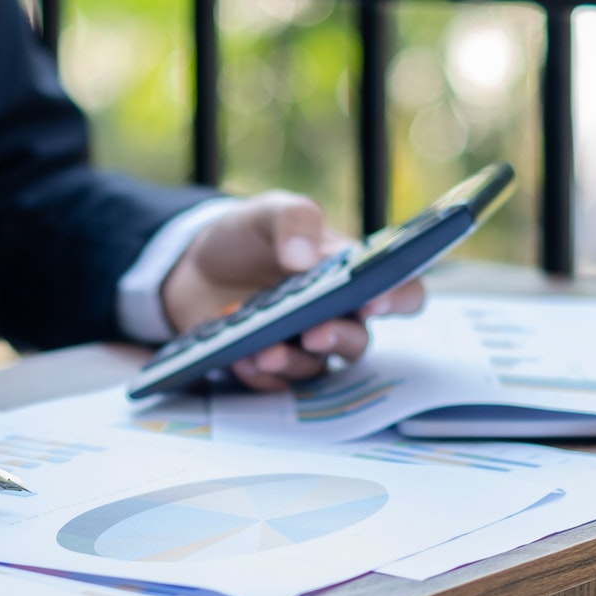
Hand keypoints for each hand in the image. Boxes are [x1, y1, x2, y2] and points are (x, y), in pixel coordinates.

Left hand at [159, 191, 423, 390]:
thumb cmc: (248, 236)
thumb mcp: (268, 211)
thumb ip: (294, 220)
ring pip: (317, 367)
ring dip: (293, 362)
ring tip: (263, 351)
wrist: (196, 264)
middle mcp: (336, 314)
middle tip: (313, 333)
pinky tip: (241, 359)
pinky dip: (261, 375)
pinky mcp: (271, 366)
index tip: (376, 300)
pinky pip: (276, 383)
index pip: (399, 290)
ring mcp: (303, 344)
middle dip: (337, 338)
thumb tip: (305, 258)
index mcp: (349, 273)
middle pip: (357, 339)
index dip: (399, 298)